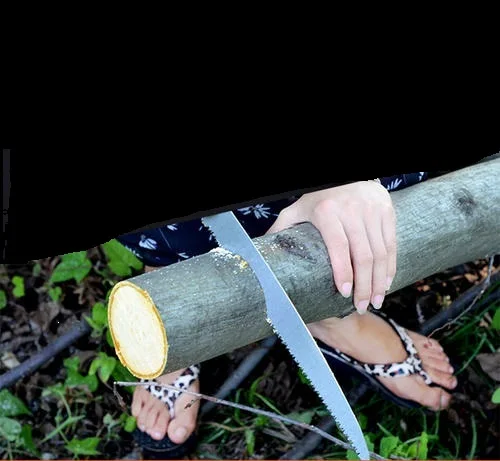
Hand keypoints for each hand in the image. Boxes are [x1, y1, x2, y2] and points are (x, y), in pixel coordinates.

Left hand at [266, 181, 396, 313]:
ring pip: (381, 253)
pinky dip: (390, 267)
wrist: (347, 175)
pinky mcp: (386, 211)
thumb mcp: (297, 209)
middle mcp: (352, 210)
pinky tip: (386, 282)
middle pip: (364, 255)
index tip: (344, 294)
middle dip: (364, 286)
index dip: (343, 272)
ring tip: (375, 300)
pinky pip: (391, 244)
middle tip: (361, 306)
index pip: (338, 247)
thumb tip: (263, 259)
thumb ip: (281, 229)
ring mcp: (372, 210)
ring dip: (379, 281)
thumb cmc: (319, 198)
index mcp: (327, 211)